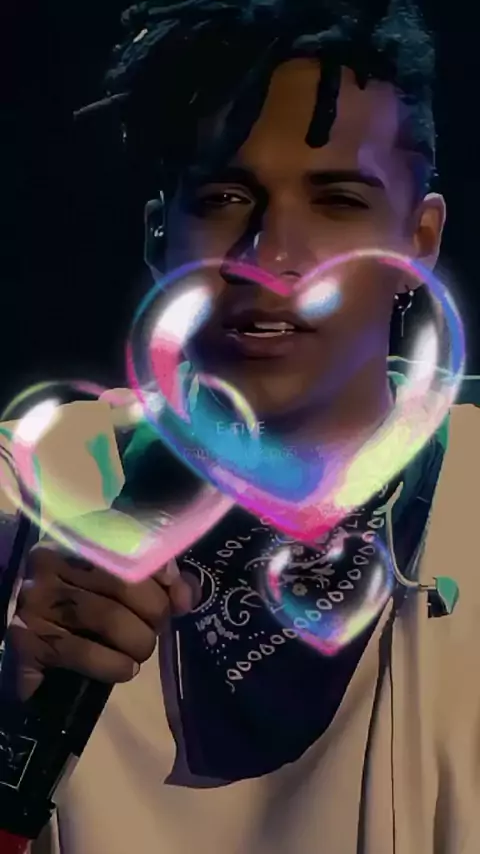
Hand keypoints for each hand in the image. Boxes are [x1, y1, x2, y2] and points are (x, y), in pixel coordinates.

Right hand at [4, 540, 199, 700]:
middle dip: (153, 614)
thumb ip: (155, 577)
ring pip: (107, 618)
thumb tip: (187, 596)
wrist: (23, 637)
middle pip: (123, 583)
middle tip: (154, 631)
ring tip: (139, 653)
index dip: (162, 573)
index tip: (179, 600)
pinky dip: (113, 665)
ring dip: (137, 643)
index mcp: (73, 537)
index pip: (129, 542)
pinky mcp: (26, 641)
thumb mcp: (114, 579)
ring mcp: (34, 600)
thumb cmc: (80, 604)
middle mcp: (49, 561)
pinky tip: (123, 669)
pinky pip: (82, 653)